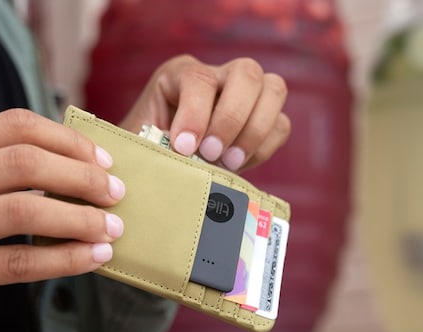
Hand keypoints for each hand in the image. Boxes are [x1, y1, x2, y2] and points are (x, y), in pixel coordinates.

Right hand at [0, 109, 124, 331]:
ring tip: (112, 229)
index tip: (103, 160)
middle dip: (83, 176)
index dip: (68, 139)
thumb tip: (70, 166)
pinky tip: (91, 258)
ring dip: (80, 219)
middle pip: (25, 163)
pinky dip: (63, 258)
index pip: (15, 125)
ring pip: (25, 210)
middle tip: (116, 193)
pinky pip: (17, 261)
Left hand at [120, 55, 289, 171]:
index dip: (195, 114)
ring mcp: (246, 95)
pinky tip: (237, 166)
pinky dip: (263, 148)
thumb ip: (157, 143)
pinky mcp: (264, 120)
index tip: (183, 148)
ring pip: (274, 90)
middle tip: (210, 154)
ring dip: (254, 131)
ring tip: (228, 163)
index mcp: (180, 74)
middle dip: (231, 118)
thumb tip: (183, 152)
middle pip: (246, 72)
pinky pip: (281, 125)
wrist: (158, 165)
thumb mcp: (141, 143)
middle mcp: (218, 75)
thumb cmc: (145, 152)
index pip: (199, 79)